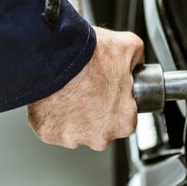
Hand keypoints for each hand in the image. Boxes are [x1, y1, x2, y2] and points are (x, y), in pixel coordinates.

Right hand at [28, 27, 143, 149]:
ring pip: (76, 129)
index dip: (117, 100)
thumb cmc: (89, 56)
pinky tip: (55, 97)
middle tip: (87, 88)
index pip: (126, 117)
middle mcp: (100, 137)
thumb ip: (137, 60)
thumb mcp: (128, 46)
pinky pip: (53, 127)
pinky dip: (53, 114)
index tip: (108, 89)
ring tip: (70, 90)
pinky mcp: (49, 133)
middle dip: (95, 111)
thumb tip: (136, 64)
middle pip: (102, 128)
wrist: (53, 55)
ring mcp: (72, 138)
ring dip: (74, 114)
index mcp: (124, 121)